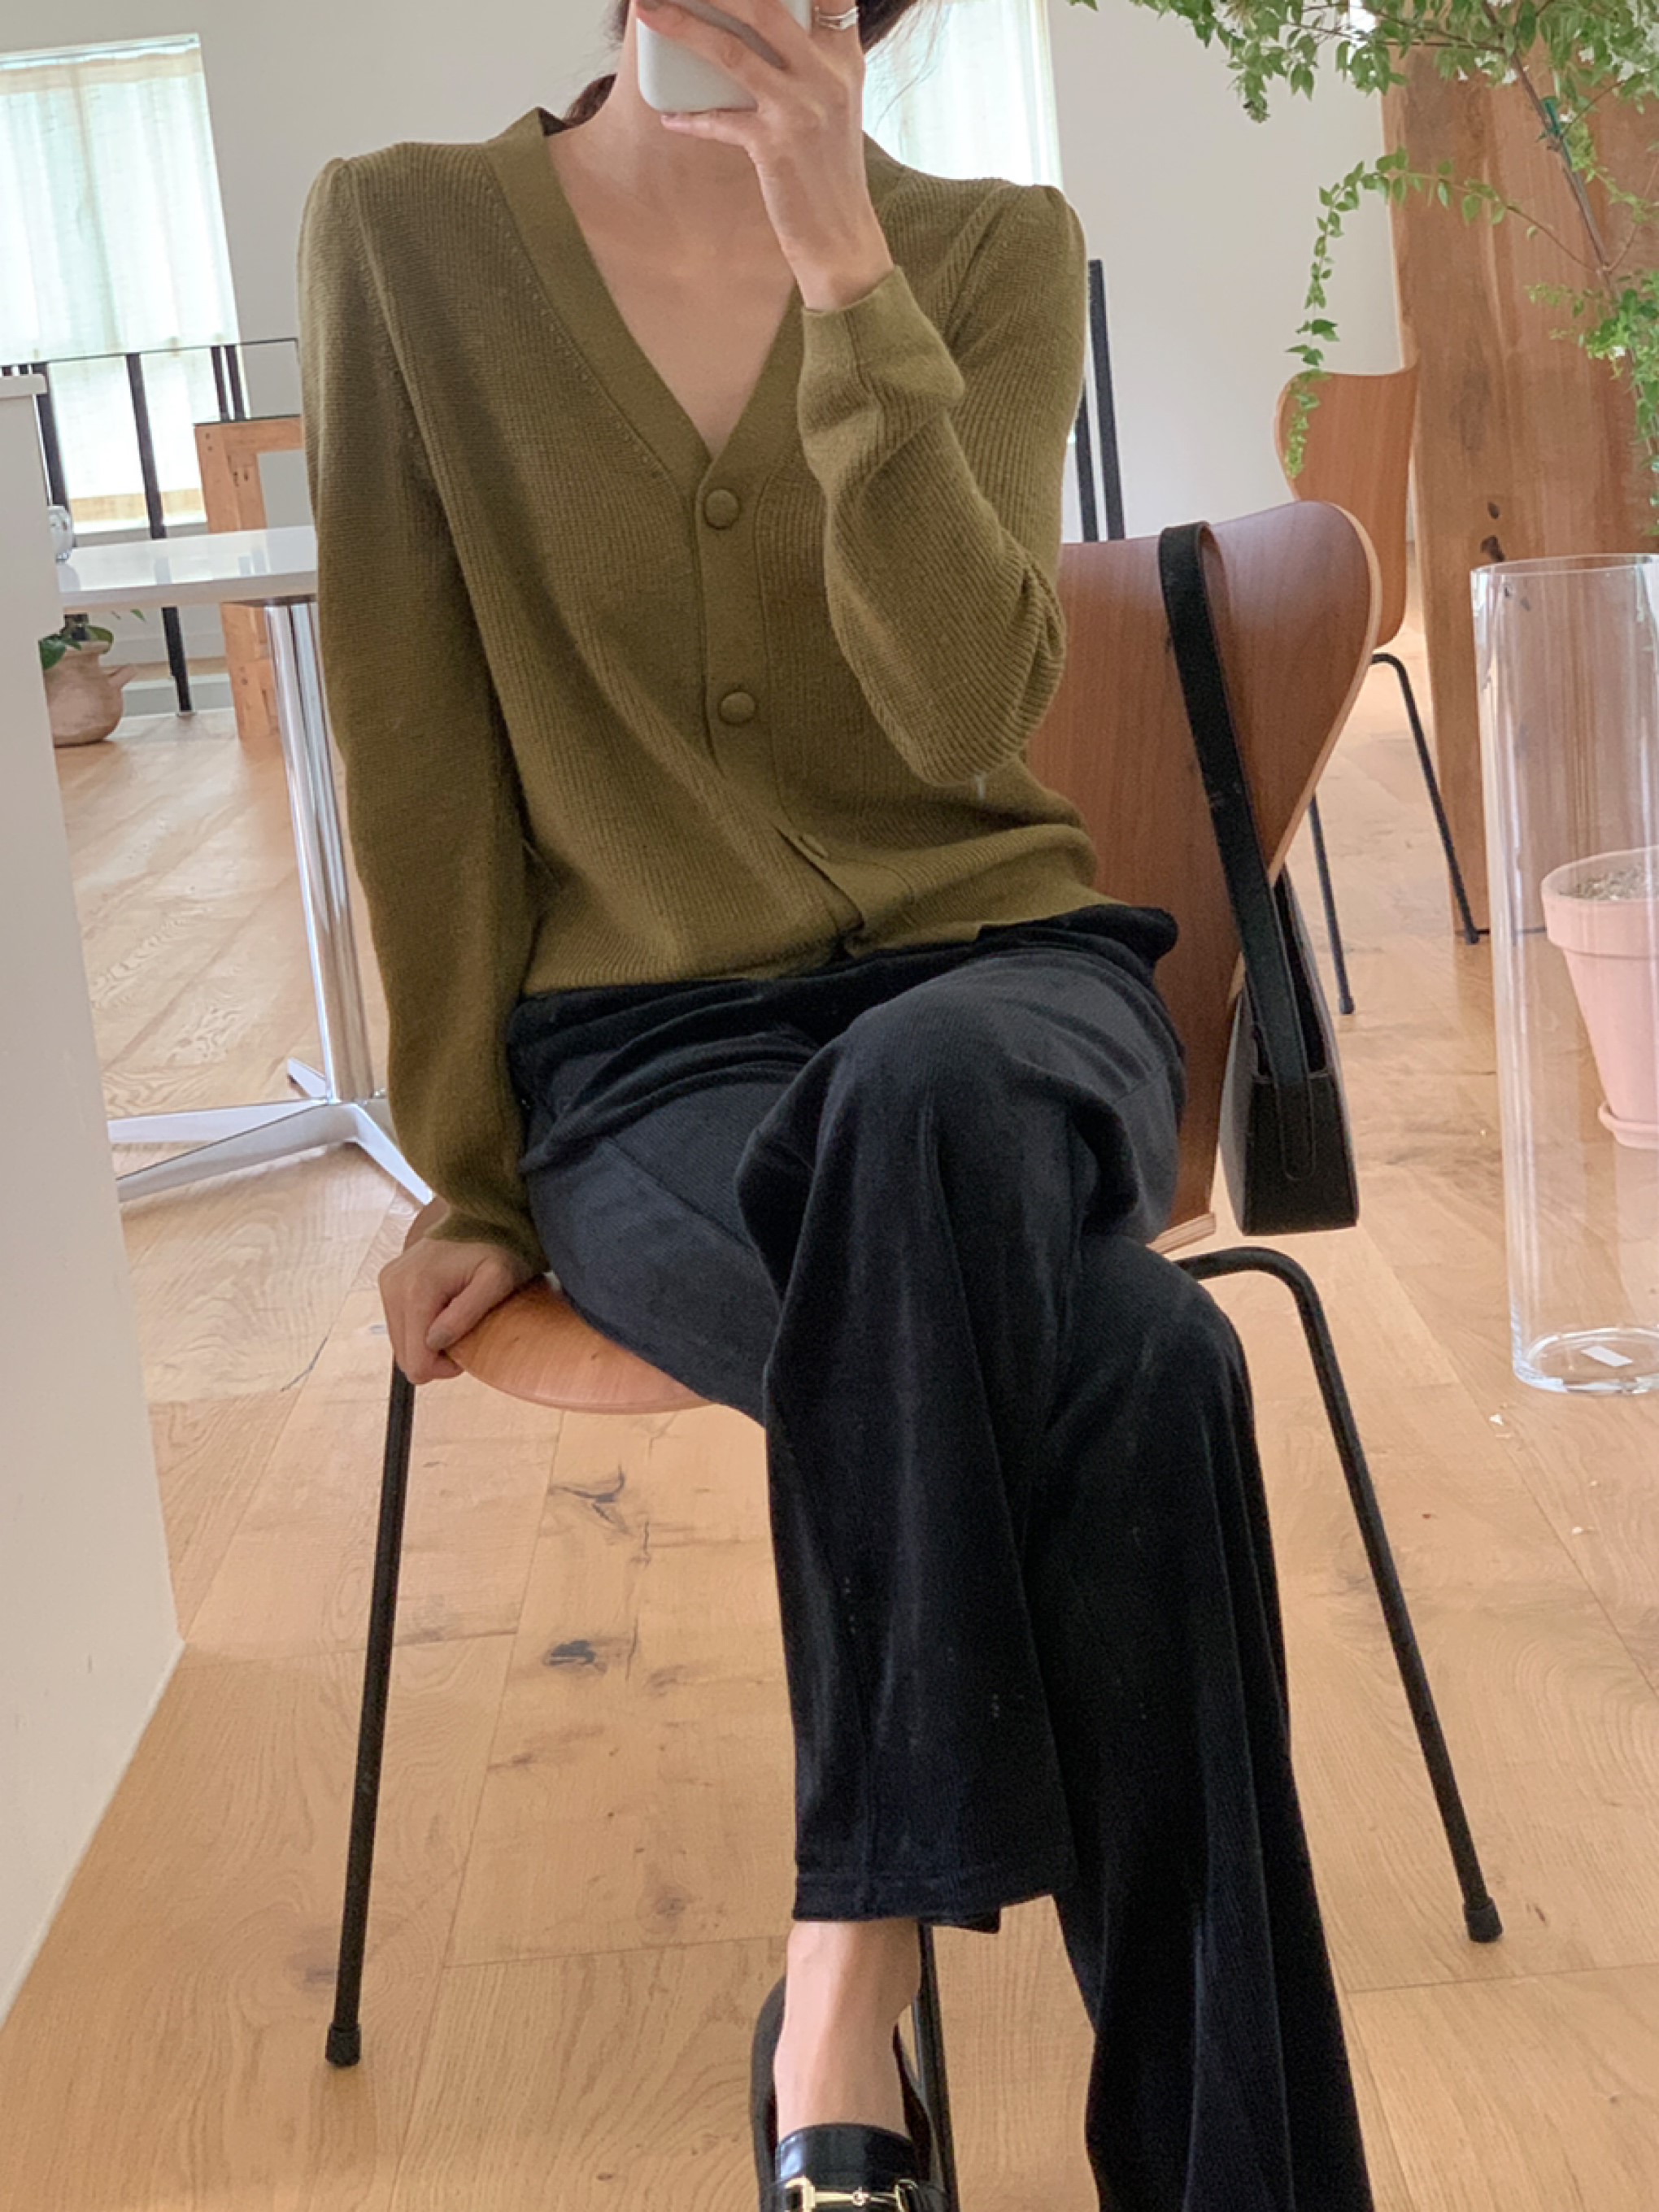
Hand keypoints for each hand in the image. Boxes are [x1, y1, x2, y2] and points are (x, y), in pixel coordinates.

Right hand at [379, 1231, 537, 1383]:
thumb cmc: (501, 1246)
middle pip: (405, 1356)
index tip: (469, 1346)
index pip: (416, 1363)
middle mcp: (393, 1286)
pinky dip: (422, 1327)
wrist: (486, 1213)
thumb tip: (434, 1342)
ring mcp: (388, 1282)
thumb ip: (467, 1312)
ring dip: (429, 1341)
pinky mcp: (389, 1280)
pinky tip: (445, 1308)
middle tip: (467, 1330)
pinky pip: (400, 1324)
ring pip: (401, 1343)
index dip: (444, 1368)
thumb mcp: (499, 1279)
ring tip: (457, 1316)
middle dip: (436, 1355)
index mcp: (417, 1290)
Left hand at [638, 0, 894, 308]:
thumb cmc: (829, 174)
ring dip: (682, 27)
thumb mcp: (833, 108)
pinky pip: (720, 119)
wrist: (843, 240)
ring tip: (648, 10)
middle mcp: (828, 77)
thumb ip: (809, 64)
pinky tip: (671, 116)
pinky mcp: (776, 146)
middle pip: (765, 6)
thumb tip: (751, 35)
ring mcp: (802, 110)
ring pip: (731, 53)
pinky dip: (690, 117)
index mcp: (845, 60)